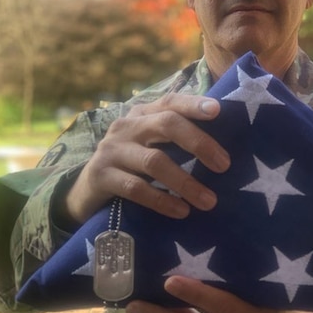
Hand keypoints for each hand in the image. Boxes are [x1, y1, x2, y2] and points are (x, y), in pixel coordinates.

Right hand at [64, 94, 230, 223]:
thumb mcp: (152, 145)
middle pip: (166, 124)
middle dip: (199, 144)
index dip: (193, 104)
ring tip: (209, 201)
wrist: (86, 191)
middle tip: (225, 166)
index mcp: (143, 114)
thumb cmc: (133, 166)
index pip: (170, 102)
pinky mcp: (101, 176)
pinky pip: (136, 188)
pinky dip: (162, 200)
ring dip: (186, 183)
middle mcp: (126, 127)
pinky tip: (181, 211)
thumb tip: (225, 150)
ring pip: (154, 161)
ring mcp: (111, 150)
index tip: (217, 111)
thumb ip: (178, 140)